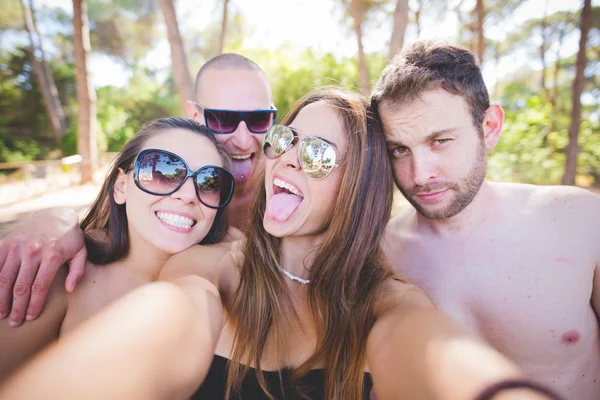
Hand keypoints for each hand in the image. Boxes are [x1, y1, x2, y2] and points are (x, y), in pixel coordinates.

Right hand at [0, 208, 86, 325]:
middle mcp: (33, 251)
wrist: (54, 215)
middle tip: (14, 322)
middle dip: (16, 307)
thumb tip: (70, 290)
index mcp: (52, 255)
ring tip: (1, 313)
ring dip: (1, 298)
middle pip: (20, 286)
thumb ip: (78, 272)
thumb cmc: (70, 239)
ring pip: (4, 278)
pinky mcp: (6, 243)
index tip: (30, 317)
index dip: (33, 305)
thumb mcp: (81, 253)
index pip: (40, 287)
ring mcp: (17, 246)